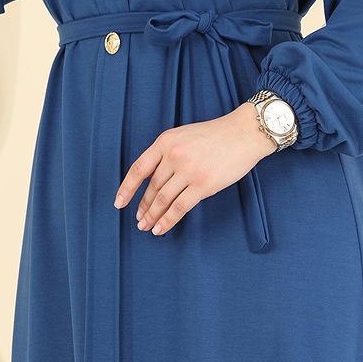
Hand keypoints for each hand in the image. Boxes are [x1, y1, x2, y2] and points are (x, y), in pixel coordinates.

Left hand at [113, 102, 276, 236]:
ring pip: (163, 199)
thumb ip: (167, 154)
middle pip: (152, 187)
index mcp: (165, 141)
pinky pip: (179, 208)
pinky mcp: (203, 185)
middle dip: (143, 206)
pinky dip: (167, 221)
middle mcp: (173, 155)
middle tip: (138, 218)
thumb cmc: (216, 135)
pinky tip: (160, 228)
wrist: (244, 133)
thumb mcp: (183, 136)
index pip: (138, 168)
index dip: (126, 188)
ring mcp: (188, 171)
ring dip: (152, 216)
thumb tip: (152, 180)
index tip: (119, 202)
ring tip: (146, 226)